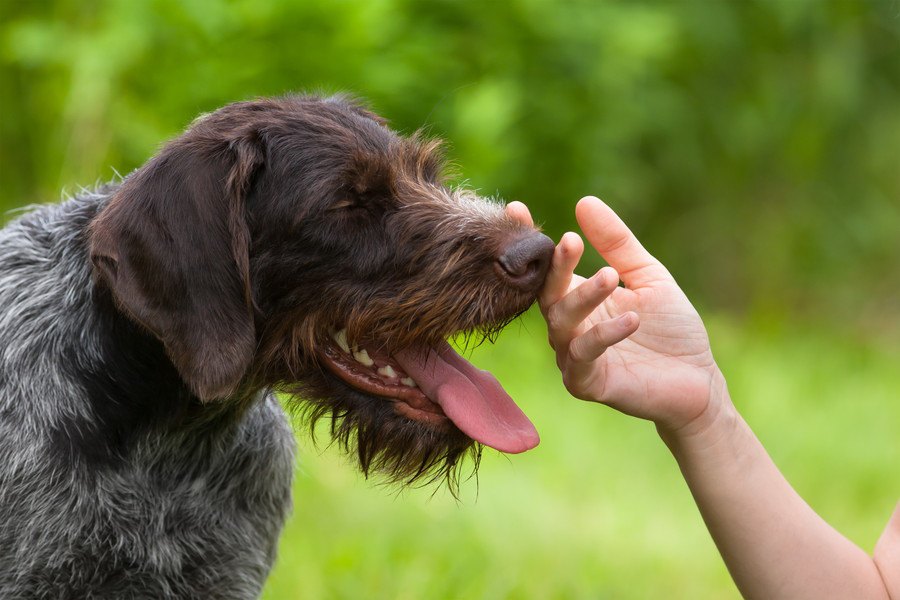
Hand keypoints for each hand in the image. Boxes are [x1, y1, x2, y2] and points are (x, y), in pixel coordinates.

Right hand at [512, 197, 723, 432]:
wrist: (698, 381)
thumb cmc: (670, 329)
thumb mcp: (646, 276)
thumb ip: (617, 244)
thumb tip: (584, 201)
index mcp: (576, 299)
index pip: (545, 267)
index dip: (529, 240)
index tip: (517, 209)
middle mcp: (567, 327)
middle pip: (548, 294)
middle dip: (557, 267)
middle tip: (570, 241)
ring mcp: (572, 356)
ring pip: (562, 323)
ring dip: (584, 297)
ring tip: (611, 276)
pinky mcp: (586, 383)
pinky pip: (585, 356)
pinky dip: (604, 335)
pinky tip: (632, 318)